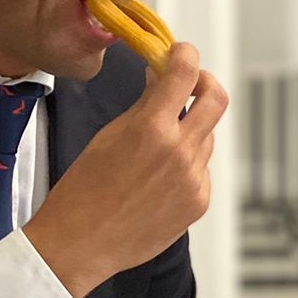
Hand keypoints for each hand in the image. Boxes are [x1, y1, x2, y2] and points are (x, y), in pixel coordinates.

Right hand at [23, 41, 228, 297]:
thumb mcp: (108, 136)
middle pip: (217, 98)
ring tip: (158, 147)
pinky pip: (202, 169)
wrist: (81, 243)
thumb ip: (143, 106)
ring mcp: (194, 179)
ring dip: (190, 129)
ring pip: (206, 136)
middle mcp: (180, 152)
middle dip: (204, 84)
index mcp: (151, 129)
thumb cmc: (83, 191)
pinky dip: (187, 165)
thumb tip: (161, 79)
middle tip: (189, 86)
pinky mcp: (199, 202)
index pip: (186, 72)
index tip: (179, 54)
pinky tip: (158, 180)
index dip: (186, 55)